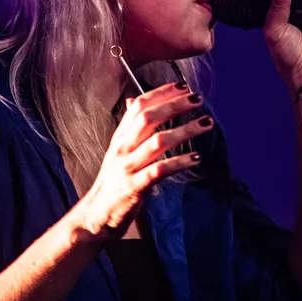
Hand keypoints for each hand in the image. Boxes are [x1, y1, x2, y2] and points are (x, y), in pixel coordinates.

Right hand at [76, 83, 209, 239]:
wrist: (95, 215)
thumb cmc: (112, 182)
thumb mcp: (118, 150)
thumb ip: (129, 127)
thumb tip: (134, 100)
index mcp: (120, 136)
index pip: (139, 105)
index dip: (161, 92)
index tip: (183, 85)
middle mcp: (123, 147)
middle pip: (149, 117)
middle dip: (174, 105)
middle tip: (197, 98)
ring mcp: (128, 166)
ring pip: (158, 141)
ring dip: (184, 130)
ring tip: (206, 123)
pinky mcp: (135, 186)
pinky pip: (160, 170)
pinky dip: (179, 161)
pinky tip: (196, 157)